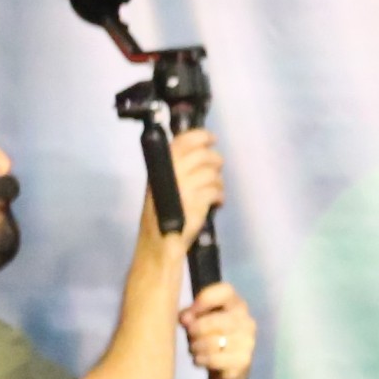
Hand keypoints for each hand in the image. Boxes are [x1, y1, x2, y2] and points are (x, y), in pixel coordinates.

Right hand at [149, 127, 226, 250]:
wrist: (159, 242)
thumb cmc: (162, 214)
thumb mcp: (163, 185)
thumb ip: (177, 168)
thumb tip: (201, 151)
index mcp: (160, 168)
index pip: (181, 142)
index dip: (200, 136)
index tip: (211, 138)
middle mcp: (171, 174)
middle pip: (203, 155)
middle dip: (215, 160)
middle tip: (217, 167)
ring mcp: (183, 188)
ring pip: (212, 173)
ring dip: (218, 181)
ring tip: (214, 191)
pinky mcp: (195, 203)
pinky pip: (216, 191)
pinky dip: (219, 196)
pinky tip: (216, 203)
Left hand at [180, 282, 257, 378]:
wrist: (227, 370)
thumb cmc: (209, 339)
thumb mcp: (198, 323)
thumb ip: (190, 315)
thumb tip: (185, 319)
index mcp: (237, 305)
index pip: (225, 291)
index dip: (204, 299)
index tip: (189, 313)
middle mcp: (247, 321)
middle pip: (213, 320)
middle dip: (195, 330)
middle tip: (190, 336)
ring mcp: (248, 342)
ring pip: (212, 342)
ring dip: (196, 347)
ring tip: (195, 349)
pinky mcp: (243, 361)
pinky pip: (214, 359)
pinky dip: (201, 360)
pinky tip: (200, 360)